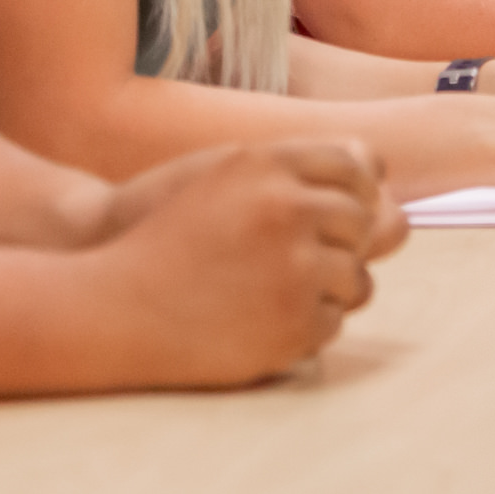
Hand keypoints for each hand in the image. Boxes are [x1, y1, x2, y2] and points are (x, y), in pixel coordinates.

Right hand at [85, 138, 403, 384]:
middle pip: (365, 224)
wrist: (111, 302)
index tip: (328, 211)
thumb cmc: (166, 233)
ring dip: (326, 290)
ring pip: (357, 280)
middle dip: (338, 244)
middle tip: (287, 260)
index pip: (359, 165)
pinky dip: (305, 328)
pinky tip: (258, 322)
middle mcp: (288, 210)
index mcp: (269, 165)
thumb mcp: (221, 177)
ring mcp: (293, 269)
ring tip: (270, 294)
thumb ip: (297, 170)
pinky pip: (332, 325)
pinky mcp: (293, 324)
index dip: (351, 191)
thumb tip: (383, 181)